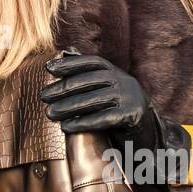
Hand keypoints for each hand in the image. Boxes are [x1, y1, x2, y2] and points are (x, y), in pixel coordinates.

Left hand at [39, 53, 191, 191]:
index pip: (92, 63)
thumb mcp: (107, 93)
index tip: (49, 68)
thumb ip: (89, 77)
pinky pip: (104, 118)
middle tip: (43, 95)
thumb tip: (64, 53)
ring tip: (50, 113)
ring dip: (69, 106)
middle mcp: (125, 81)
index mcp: (117, 73)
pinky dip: (83, 122)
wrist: (149, 138)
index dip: (70, 64)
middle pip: (90, 81)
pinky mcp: (133, 116)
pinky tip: (66, 127)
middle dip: (64, 88)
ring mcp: (130, 98)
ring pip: (95, 100)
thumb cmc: (120, 115)